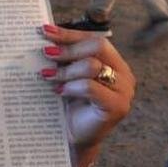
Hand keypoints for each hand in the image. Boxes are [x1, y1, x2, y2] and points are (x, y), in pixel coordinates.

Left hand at [38, 24, 134, 148]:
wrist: (72, 136)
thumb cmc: (69, 103)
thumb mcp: (66, 74)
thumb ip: (63, 56)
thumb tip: (43, 33)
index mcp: (113, 62)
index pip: (94, 39)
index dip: (69, 34)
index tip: (45, 30)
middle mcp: (123, 74)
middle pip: (97, 47)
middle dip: (68, 49)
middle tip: (45, 53)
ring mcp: (124, 91)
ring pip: (92, 66)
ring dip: (65, 70)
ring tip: (47, 76)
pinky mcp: (117, 107)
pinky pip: (91, 87)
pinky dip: (72, 87)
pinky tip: (59, 91)